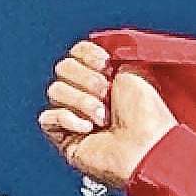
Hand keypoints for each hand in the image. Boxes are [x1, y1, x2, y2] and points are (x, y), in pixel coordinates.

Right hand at [39, 40, 174, 188]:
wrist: (146, 148)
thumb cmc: (148, 115)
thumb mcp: (135, 71)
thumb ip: (113, 55)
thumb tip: (96, 48)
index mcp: (107, 78)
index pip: (77, 53)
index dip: (86, 55)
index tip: (106, 64)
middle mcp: (89, 95)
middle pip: (63, 69)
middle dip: (86, 80)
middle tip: (107, 95)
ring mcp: (75, 116)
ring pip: (54, 91)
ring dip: (82, 102)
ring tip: (103, 118)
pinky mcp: (64, 137)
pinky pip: (47, 118)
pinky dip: (68, 119)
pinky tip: (88, 129)